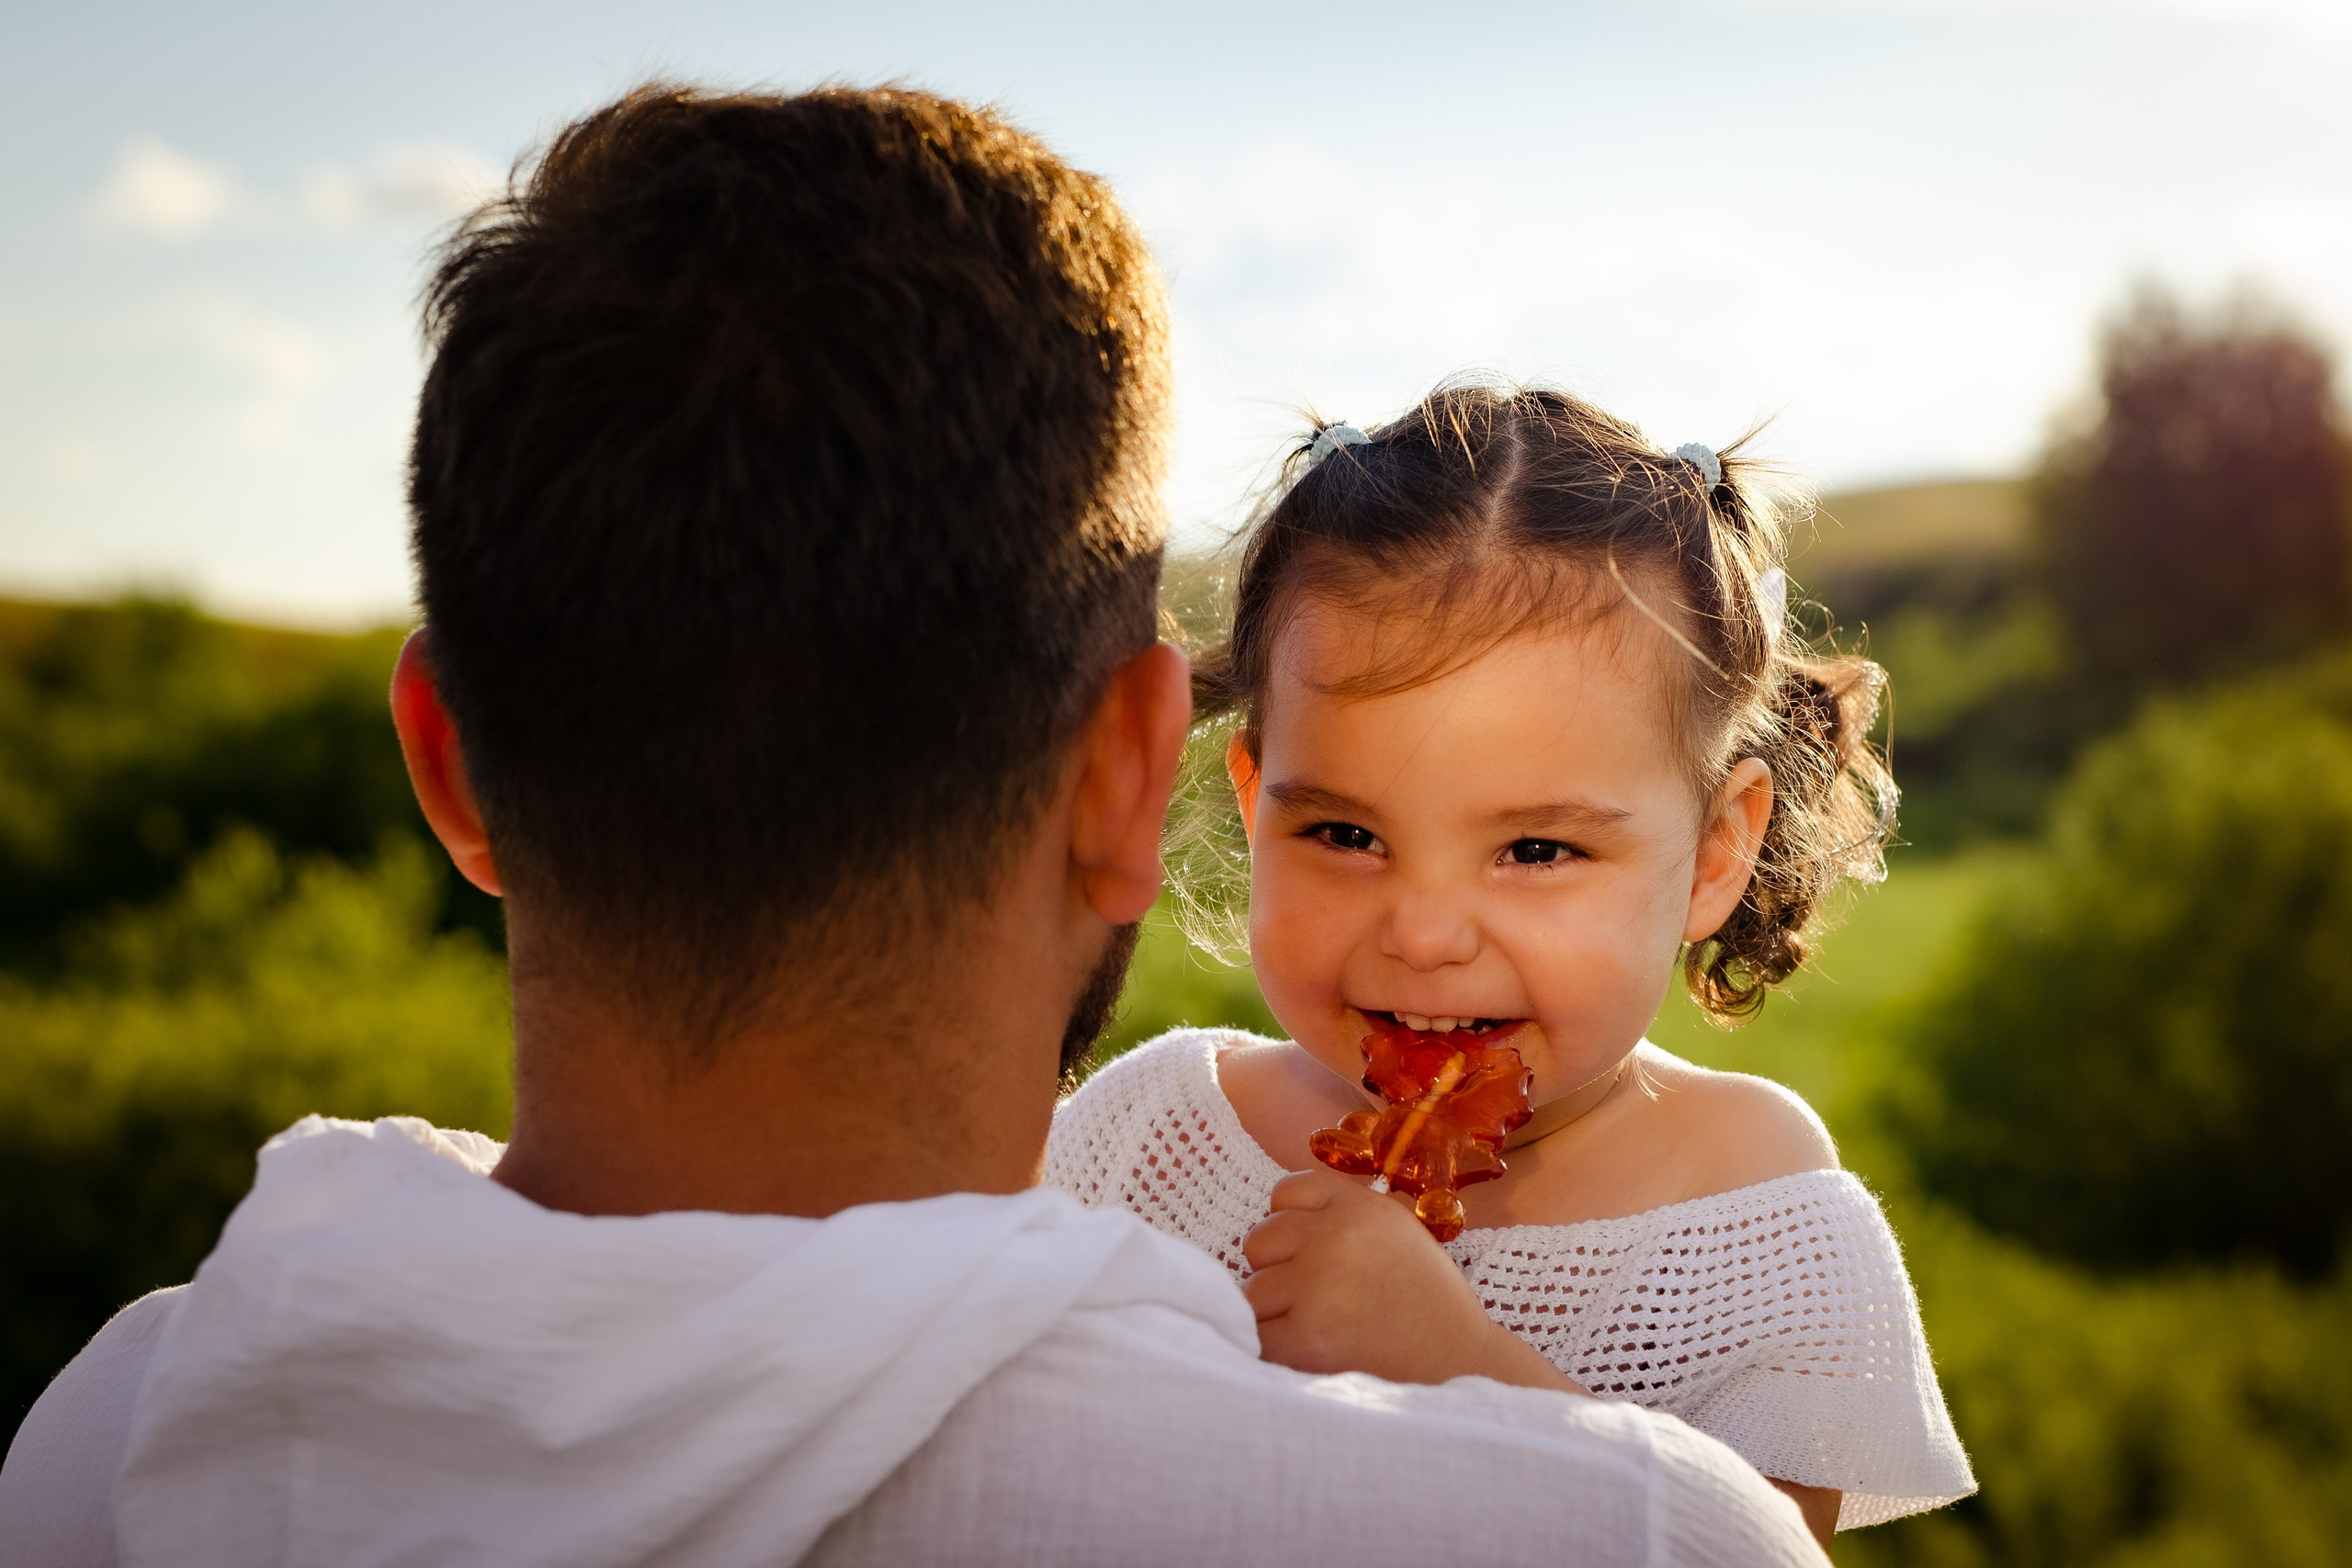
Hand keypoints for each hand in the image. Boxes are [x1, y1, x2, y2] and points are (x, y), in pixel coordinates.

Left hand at [1242, 1170, 1587, 1395]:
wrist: (1458, 1361)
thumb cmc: (1423, 1296)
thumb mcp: (1394, 1230)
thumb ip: (1340, 1215)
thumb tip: (1276, 1223)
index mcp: (1359, 1206)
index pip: (1284, 1193)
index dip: (1290, 1223)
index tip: (1313, 1251)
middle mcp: (1335, 1238)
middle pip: (1259, 1241)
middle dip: (1278, 1268)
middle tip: (1317, 1295)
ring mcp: (1318, 1287)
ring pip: (1253, 1291)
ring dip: (1275, 1312)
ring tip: (1319, 1324)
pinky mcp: (1308, 1338)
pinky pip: (1257, 1336)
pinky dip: (1274, 1348)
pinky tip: (1308, 1350)